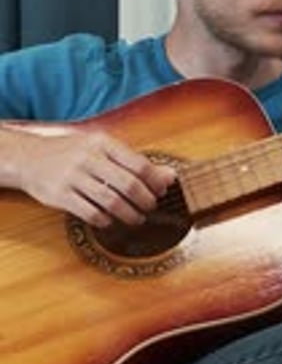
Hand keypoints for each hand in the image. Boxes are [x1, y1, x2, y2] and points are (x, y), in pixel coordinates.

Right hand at [17, 128, 175, 226]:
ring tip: (136, 219)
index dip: (154, 182)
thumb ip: (134, 162)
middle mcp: (88, 158)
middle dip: (146, 201)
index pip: (139, 164)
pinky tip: (111, 221)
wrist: (29, 157)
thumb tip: (170, 176)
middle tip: (150, 208)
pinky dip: (106, 220)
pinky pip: (91, 213)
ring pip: (112, 202)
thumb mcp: (102, 149)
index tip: (160, 192)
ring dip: (129, 215)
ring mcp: (73, 177)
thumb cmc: (73, 153)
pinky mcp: (61, 196)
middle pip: (129, 185)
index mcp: (102, 143)